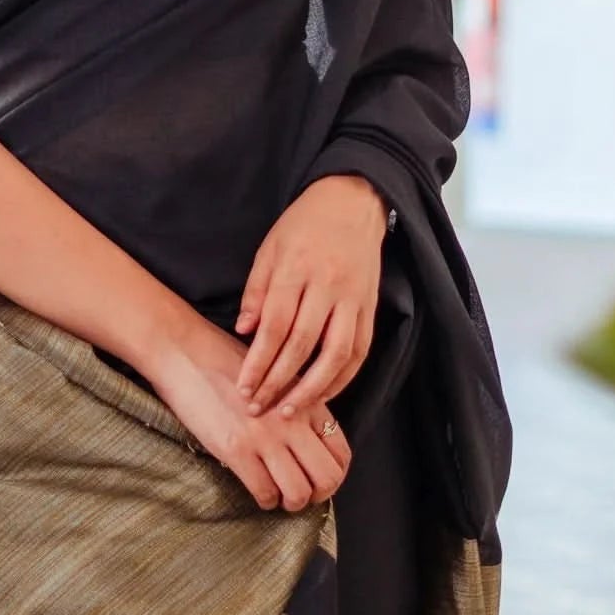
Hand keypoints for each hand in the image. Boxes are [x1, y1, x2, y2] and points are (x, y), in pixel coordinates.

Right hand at [144, 315, 351, 512]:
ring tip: (279, 496)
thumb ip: (296, 405)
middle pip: (328, 478)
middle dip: (318, 495)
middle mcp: (291, 421)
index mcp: (304, 401)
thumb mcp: (274, 375)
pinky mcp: (236, 449)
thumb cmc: (224, 361)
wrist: (184, 352)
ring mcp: (265, 437)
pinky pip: (264, 492)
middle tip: (302, 495)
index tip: (317, 479)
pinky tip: (258, 492)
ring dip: (292, 502)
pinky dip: (265, 500)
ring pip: (299, 493)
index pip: (341, 452)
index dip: (334, 475)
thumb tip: (308, 444)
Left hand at [233, 175, 386, 418]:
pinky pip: (359, 351)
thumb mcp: (269, 248)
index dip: (258, 362)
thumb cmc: (303, 224)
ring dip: (312, 389)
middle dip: (278, 382)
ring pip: (336, 355)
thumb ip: (257, 291)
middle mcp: (328, 286)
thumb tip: (244, 332)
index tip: (244, 388)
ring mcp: (354, 299)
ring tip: (290, 410)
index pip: (275, 326)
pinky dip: (342, 378)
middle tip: (259, 408)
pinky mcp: (370, 308)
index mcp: (297, 269)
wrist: (352, 203)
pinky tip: (322, 394)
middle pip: (302, 345)